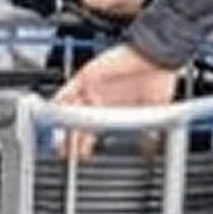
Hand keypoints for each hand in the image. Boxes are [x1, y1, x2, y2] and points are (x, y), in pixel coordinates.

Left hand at [51, 43, 179, 157]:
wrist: (157, 56)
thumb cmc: (158, 77)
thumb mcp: (155, 111)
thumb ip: (149, 131)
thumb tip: (150, 149)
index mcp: (111, 106)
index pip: (91, 128)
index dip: (84, 143)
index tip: (81, 157)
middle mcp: (98, 96)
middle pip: (76, 121)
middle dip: (69, 139)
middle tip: (64, 155)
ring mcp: (91, 87)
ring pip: (69, 108)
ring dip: (61, 124)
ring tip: (56, 140)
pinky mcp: (86, 76)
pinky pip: (67, 91)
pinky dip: (59, 104)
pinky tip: (54, 116)